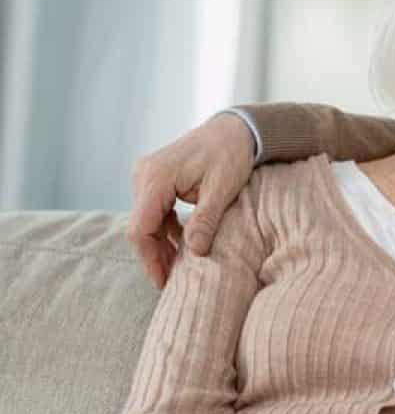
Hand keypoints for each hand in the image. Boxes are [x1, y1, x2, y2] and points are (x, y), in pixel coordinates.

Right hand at [127, 111, 256, 287]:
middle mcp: (144, 175)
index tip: (163, 282)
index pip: (140, 228)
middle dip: (155, 256)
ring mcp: (147, 176)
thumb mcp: (222, 190)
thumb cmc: (231, 155)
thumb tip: (195, 253)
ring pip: (146, 221)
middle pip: (140, 227)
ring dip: (161, 245)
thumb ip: (206, 220)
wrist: (235, 129)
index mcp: (156, 178)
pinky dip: (167, 230)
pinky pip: (155, 212)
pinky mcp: (156, 179)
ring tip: (178, 270)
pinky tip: (183, 245)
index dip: (150, 259)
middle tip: (171, 284)